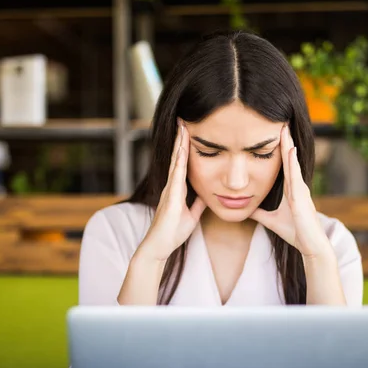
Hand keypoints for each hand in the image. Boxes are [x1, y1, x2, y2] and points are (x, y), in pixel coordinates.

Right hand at [139, 122, 206, 261]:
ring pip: (176, 163)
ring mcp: (170, 190)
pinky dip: (179, 162)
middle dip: (181, 139)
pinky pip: (176, 176)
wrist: (159, 247)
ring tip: (182, 127)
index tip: (189, 131)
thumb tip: (208, 195)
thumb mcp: (192, 215)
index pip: (183, 163)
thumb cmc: (173, 233)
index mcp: (178, 189)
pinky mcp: (171, 198)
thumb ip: (198, 204)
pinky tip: (182, 150)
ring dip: (179, 145)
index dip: (186, 148)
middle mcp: (172, 186)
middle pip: (178, 158)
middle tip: (183, 120)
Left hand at [250, 125, 333, 259]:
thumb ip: (259, 214)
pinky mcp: (301, 197)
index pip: (284, 165)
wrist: (310, 246)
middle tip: (281, 122)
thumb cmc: (295, 233)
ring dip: (289, 146)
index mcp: (292, 190)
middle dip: (286, 141)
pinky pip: (295, 176)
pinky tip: (289, 150)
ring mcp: (301, 190)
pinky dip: (292, 162)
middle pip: (290, 159)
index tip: (275, 133)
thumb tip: (245, 209)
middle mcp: (298, 186)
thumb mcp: (271, 220)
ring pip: (293, 163)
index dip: (280, 149)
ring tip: (284, 129)